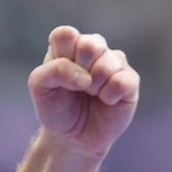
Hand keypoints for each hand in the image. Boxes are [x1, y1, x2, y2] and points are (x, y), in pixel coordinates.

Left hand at [27, 26, 139, 157]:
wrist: (72, 136)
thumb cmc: (56, 108)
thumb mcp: (40, 89)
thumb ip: (52, 71)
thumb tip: (85, 76)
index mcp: (67, 45)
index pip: (65, 34)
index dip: (62, 55)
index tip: (58, 74)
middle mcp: (93, 48)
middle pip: (89, 44)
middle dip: (79, 70)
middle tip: (76, 87)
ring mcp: (114, 62)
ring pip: (107, 63)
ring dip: (93, 87)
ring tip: (90, 95)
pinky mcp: (130, 80)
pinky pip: (122, 81)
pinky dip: (109, 96)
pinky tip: (106, 101)